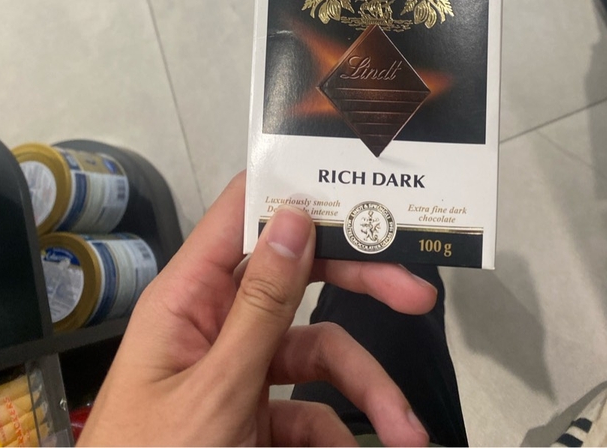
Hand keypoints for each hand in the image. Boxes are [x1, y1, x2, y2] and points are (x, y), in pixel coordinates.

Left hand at [78, 172, 435, 445]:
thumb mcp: (214, 392)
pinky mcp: (247, 416)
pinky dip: (335, 429)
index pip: (244, 214)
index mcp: (189, 297)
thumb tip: (293, 217)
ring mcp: (233, 371)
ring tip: (407, 433)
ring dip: (365, 387)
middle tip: (417, 297)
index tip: (357, 184)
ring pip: (314, 351)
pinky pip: (305, 407)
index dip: (297, 189)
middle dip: (360, 288)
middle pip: (297, 279)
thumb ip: (259, 308)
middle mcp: (213, 322)